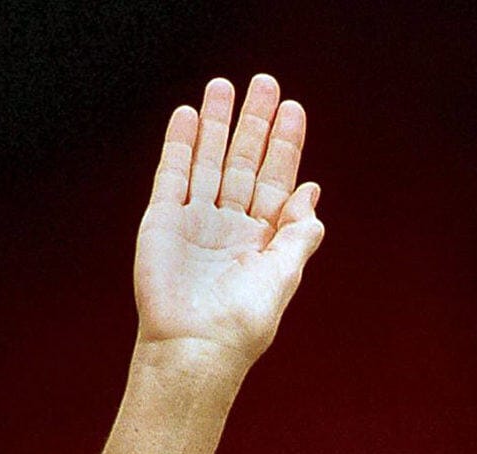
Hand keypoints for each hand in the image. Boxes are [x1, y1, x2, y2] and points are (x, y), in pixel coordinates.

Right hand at [134, 75, 323, 369]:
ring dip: (217, 123)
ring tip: (223, 86)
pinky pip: (172, 174)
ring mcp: (197, 219)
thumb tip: (313, 190)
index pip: (279, 177)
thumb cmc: (244, 321)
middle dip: (255, 123)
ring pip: (209, 159)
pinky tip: (188, 116)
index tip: (294, 109)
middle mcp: (232, 222)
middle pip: (246, 160)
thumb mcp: (284, 274)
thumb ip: (300, 232)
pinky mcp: (163, 221)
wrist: (195, 348)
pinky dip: (179, 145)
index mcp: (265, 235)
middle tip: (265, 82)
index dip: (286, 143)